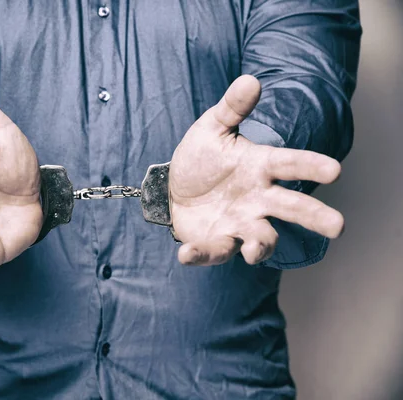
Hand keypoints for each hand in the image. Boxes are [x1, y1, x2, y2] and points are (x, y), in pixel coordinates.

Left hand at [170, 75, 343, 265]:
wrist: (176, 188)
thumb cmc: (202, 157)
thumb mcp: (212, 128)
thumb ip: (232, 109)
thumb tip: (250, 80)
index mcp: (259, 166)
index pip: (290, 164)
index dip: (311, 166)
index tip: (335, 171)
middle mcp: (257, 198)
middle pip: (291, 207)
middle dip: (314, 216)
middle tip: (337, 226)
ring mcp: (239, 222)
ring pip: (260, 238)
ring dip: (260, 245)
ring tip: (253, 249)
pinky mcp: (217, 240)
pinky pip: (214, 250)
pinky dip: (201, 254)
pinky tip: (186, 253)